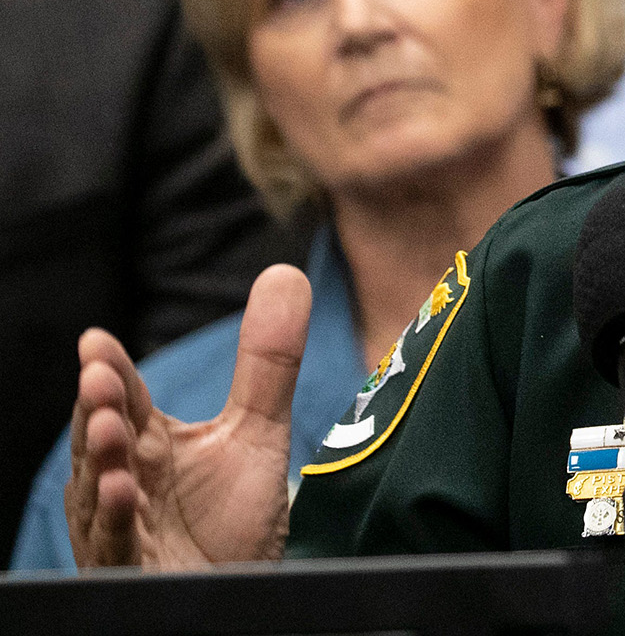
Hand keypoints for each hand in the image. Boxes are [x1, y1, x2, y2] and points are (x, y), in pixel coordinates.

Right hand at [66, 263, 310, 568]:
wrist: (239, 594)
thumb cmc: (231, 522)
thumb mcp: (256, 433)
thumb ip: (268, 362)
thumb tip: (284, 272)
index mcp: (148, 447)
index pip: (124, 402)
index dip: (109, 374)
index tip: (96, 342)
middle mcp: (125, 485)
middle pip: (102, 441)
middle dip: (96, 409)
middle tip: (97, 375)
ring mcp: (123, 532)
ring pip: (98, 493)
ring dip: (101, 460)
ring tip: (110, 425)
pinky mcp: (132, 574)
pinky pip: (115, 548)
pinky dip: (114, 522)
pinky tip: (123, 493)